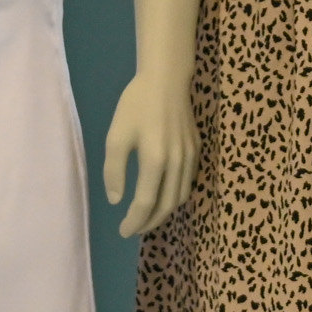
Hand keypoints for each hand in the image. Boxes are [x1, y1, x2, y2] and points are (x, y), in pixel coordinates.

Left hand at [103, 73, 199, 238]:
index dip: (133, 221)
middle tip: (134, 230)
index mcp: (155, 160)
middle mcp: (177, 163)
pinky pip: (187, 182)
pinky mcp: (196, 150)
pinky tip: (163, 196)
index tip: (122, 231)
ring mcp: (190, 157)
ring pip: (180, 197)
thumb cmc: (136, 105)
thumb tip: (117, 200)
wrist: (167, 80)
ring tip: (147, 218)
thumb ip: (114, 171)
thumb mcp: (116, 136)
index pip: (145, 203)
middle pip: (166, 206)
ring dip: (164, 213)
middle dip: (149, 223)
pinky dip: (175, 197)